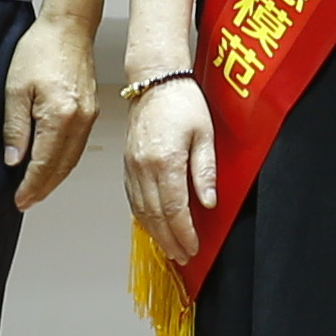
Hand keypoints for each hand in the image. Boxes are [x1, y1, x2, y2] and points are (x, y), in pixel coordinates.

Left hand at [1, 16, 97, 207]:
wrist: (68, 27)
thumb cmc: (40, 50)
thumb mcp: (15, 90)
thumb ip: (15, 128)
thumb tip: (14, 160)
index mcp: (60, 117)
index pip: (44, 164)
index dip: (30, 186)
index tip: (18, 200)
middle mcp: (80, 121)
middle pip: (61, 168)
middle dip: (43, 188)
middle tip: (26, 202)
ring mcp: (89, 117)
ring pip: (72, 160)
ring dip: (54, 178)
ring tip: (37, 189)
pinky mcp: (91, 111)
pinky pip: (78, 146)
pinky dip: (65, 162)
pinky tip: (53, 165)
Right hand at [122, 72, 216, 263]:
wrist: (155, 80)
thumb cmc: (182, 101)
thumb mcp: (205, 134)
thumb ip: (205, 171)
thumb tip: (208, 202)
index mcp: (165, 161)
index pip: (174, 209)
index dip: (184, 233)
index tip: (192, 247)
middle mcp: (144, 167)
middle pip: (155, 215)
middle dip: (170, 240)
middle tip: (182, 256)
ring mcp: (132, 166)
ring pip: (141, 210)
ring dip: (155, 233)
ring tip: (169, 248)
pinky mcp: (127, 164)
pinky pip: (133, 198)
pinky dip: (142, 217)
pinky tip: (152, 225)